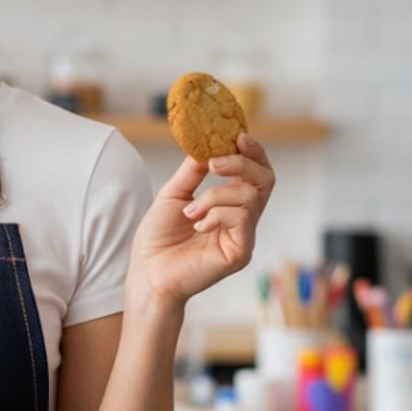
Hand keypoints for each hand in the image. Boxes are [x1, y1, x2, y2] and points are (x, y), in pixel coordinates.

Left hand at [125, 132, 274, 312]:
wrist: (147, 274)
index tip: (238, 136)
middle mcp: (241, 220)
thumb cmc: (157, 240)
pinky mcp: (241, 252)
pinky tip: (197, 226)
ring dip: (215, 196)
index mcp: (229, 205)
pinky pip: (242, 217)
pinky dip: (217, 214)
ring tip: (190, 212)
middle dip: (241, 164)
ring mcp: (243, 236)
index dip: (252, 153)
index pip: (255, 173)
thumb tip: (209, 143)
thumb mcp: (174, 195)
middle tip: (214, 164)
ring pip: (250, 196)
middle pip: (265, 180)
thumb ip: (193, 170)